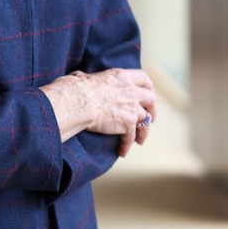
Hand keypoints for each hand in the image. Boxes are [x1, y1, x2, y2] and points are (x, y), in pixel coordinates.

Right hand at [41, 68, 156, 155]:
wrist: (77, 101)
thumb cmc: (75, 88)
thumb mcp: (86, 76)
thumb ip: (91, 78)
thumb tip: (80, 78)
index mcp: (122, 76)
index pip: (143, 79)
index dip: (148, 88)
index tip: (148, 95)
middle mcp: (131, 90)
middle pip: (151, 99)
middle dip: (152, 110)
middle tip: (150, 118)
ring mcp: (132, 107)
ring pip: (145, 120)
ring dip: (144, 131)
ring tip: (140, 140)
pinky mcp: (128, 123)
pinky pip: (131, 137)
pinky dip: (127, 145)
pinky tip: (122, 151)